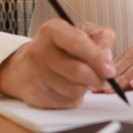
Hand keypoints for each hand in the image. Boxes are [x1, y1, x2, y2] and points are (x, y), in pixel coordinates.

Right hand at [0, 20, 117, 107]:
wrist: (23, 67)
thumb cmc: (56, 49)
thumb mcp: (78, 33)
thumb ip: (99, 38)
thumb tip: (107, 56)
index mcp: (52, 30)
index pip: (77, 42)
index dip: (97, 57)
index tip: (110, 70)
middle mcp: (39, 51)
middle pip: (77, 71)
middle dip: (96, 78)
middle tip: (104, 79)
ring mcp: (35, 74)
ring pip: (74, 90)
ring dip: (84, 88)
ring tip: (79, 80)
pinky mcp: (35, 95)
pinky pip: (66, 103)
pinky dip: (73, 98)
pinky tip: (66, 88)